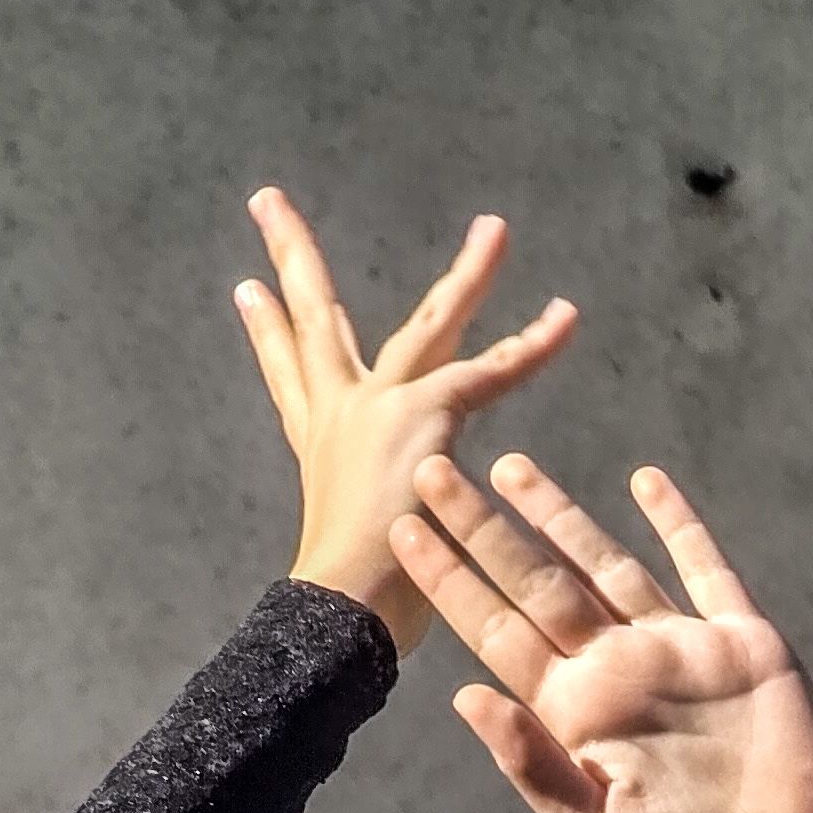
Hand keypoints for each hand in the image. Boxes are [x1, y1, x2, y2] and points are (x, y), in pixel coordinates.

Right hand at [233, 188, 576, 649]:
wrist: (342, 613)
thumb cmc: (343, 612)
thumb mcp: (342, 558)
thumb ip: (359, 534)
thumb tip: (358, 573)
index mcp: (317, 447)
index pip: (289, 378)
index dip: (266, 334)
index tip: (248, 291)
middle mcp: (340, 415)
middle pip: (314, 319)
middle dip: (291, 255)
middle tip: (267, 198)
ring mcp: (381, 408)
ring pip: (429, 324)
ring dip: (469, 274)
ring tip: (496, 227)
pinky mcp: (427, 417)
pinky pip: (492, 373)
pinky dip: (531, 348)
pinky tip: (564, 318)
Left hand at [394, 453, 812, 812]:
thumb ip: (534, 765)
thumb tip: (468, 698)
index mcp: (574, 715)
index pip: (497, 633)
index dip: (450, 581)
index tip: (402, 530)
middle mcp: (616, 670)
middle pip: (537, 582)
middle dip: (483, 528)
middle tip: (430, 469)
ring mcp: (677, 648)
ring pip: (605, 563)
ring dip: (559, 515)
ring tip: (509, 466)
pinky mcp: (740, 640)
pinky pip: (704, 568)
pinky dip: (678, 525)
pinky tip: (645, 483)